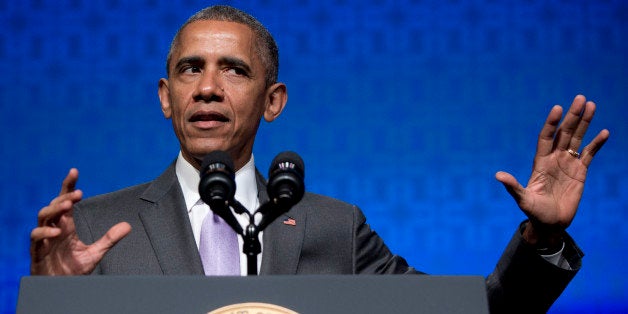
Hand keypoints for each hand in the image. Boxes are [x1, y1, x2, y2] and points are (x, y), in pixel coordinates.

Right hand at [30, 168, 130, 274]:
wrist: (60, 287)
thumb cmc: (73, 268)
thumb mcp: (95, 253)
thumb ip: (109, 238)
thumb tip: (127, 225)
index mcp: (66, 225)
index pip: (66, 200)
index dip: (68, 185)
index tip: (75, 171)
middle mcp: (54, 228)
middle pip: (54, 205)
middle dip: (64, 197)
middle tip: (77, 194)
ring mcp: (44, 238)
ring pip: (43, 216)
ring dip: (54, 209)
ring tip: (68, 206)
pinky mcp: (37, 250)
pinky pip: (36, 237)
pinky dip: (45, 233)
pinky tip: (57, 232)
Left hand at [495, 95, 608, 246]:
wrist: (550, 224)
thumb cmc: (534, 213)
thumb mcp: (523, 199)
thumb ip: (512, 186)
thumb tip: (498, 175)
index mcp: (540, 162)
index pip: (546, 137)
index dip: (551, 123)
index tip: (558, 108)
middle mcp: (554, 159)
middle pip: (564, 133)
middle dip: (573, 116)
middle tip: (581, 98)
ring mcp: (567, 164)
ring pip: (577, 139)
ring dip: (584, 123)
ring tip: (591, 105)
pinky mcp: (580, 173)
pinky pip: (589, 154)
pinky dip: (596, 144)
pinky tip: (604, 132)